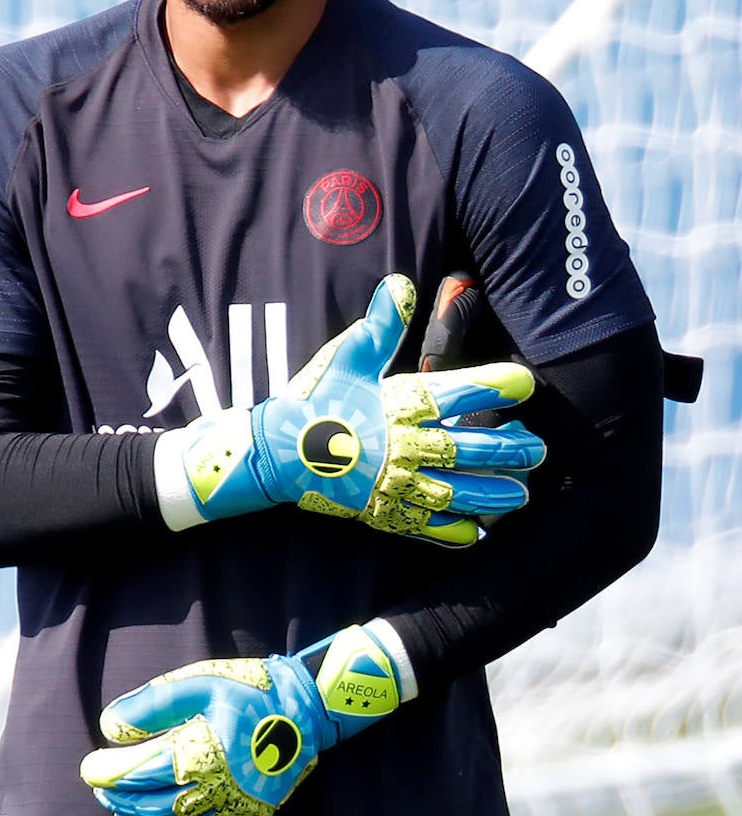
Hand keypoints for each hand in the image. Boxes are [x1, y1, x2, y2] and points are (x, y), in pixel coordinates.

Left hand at [80, 624, 399, 815]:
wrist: (308, 709)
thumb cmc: (250, 689)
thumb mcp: (199, 681)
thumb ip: (152, 704)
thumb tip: (110, 727)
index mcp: (200, 751)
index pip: (140, 771)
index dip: (109, 772)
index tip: (90, 767)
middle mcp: (216, 787)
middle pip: (152, 804)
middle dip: (120, 798)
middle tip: (100, 788)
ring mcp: (237, 808)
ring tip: (122, 810)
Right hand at [154, 274, 544, 545]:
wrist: (276, 452)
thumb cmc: (313, 399)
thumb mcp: (346, 356)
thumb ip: (380, 325)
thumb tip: (400, 283)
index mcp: (398, 403)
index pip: (457, 393)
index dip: (494, 386)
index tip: (525, 383)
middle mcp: (403, 445)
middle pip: (469, 448)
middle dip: (508, 450)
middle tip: (539, 449)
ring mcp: (395, 482)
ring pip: (457, 490)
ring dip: (492, 492)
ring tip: (521, 493)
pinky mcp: (383, 510)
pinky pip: (426, 525)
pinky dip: (455, 531)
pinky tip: (480, 531)